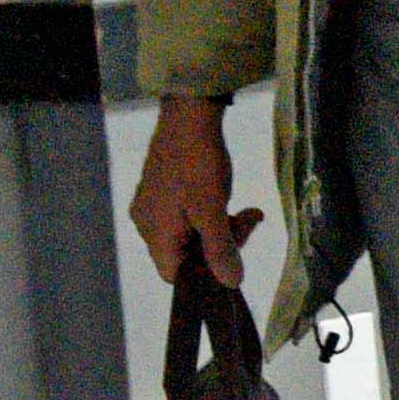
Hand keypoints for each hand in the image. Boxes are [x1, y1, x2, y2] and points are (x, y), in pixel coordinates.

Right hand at [127, 98, 262, 288]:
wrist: (189, 117)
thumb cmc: (197, 162)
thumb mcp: (213, 210)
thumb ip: (220, 248)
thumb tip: (230, 282)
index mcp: (154, 232)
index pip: (174, 274)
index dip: (205, 273)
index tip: (233, 256)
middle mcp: (148, 223)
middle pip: (187, 254)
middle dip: (223, 243)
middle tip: (249, 223)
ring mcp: (155, 207)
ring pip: (193, 234)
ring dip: (224, 227)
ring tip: (251, 213)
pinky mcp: (164, 193)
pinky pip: (190, 216)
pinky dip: (214, 213)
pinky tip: (235, 204)